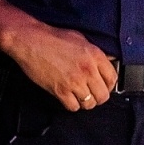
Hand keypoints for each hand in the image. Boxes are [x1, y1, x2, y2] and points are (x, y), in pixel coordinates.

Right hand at [2, 22, 116, 111]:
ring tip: (80, 96)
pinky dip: (72, 105)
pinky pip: (73, 107)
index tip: (104, 86)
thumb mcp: (80, 39)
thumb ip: (95, 52)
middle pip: (103, 95)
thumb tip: (107, 60)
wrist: (30, 40)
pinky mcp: (60, 90)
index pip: (113, 78)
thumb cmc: (51, 37)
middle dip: (98, 97)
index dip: (108, 85)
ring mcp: (74, 81)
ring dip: (85, 102)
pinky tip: (68, 98)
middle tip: (92, 94)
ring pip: (89, 103)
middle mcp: (88, 69)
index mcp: (95, 55)